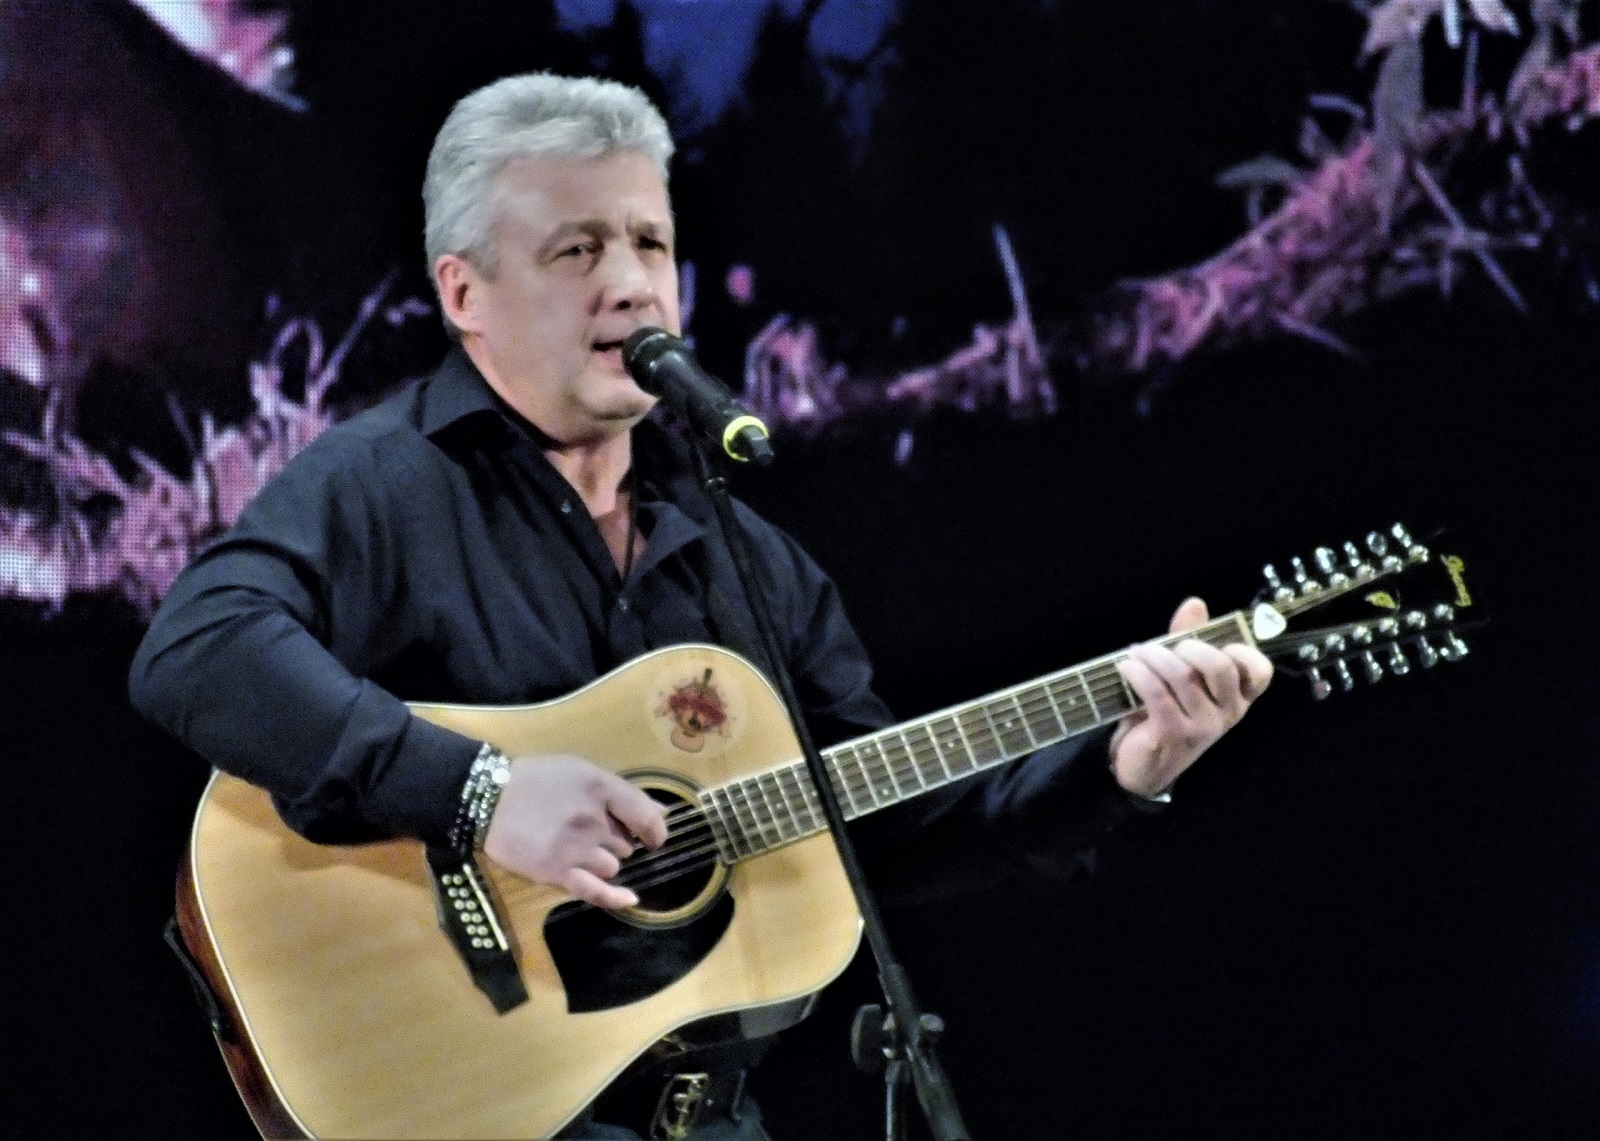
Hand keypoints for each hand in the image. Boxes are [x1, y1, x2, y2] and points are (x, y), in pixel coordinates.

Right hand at [482, 756, 667, 908]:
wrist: (487, 799)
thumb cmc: (537, 781)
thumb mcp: (581, 771)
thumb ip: (621, 792)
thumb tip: (663, 812)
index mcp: (600, 788)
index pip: (645, 815)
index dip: (654, 829)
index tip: (651, 836)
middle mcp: (592, 819)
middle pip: (625, 843)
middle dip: (614, 840)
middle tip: (587, 830)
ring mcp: (576, 849)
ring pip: (612, 866)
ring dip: (602, 860)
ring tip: (576, 848)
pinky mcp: (558, 873)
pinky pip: (597, 891)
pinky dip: (615, 897)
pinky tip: (630, 898)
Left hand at [1109, 597, 1273, 798]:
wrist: (1144, 766)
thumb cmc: (1168, 713)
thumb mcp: (1182, 676)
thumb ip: (1189, 639)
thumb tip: (1195, 603)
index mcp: (1237, 698)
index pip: (1260, 673)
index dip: (1241, 651)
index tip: (1212, 643)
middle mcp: (1227, 713)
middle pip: (1220, 667)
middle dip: (1190, 647)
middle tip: (1166, 646)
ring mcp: (1203, 726)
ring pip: (1183, 677)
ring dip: (1154, 656)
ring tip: (1136, 652)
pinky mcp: (1174, 734)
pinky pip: (1157, 694)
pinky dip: (1138, 674)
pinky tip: (1126, 667)